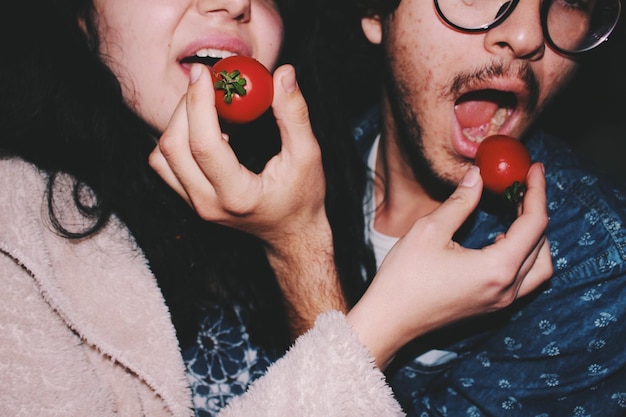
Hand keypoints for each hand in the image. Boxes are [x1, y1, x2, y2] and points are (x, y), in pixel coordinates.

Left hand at [149, 63, 345, 334]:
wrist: (291, 236)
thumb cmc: (302, 199)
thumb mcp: (308, 156)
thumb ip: (295, 115)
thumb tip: (282, 75)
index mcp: (237, 196)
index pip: (203, 145)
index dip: (199, 104)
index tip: (206, 74)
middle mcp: (208, 204)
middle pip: (173, 147)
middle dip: (185, 107)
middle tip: (207, 82)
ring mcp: (195, 206)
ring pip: (161, 157)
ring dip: (176, 123)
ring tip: (205, 105)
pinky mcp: (189, 201)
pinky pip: (165, 166)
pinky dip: (176, 140)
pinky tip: (203, 128)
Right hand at [347, 163, 551, 368]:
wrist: (389, 321)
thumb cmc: (404, 278)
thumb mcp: (429, 231)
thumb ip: (460, 202)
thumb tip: (478, 176)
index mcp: (497, 269)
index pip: (534, 224)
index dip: (536, 191)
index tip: (534, 168)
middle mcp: (506, 289)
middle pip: (541, 244)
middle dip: (534, 211)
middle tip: (520, 186)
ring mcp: (500, 303)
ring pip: (539, 267)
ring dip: (535, 238)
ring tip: (516, 213)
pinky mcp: (490, 308)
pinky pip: (524, 280)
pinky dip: (524, 256)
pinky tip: (501, 241)